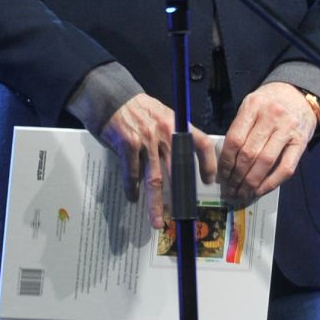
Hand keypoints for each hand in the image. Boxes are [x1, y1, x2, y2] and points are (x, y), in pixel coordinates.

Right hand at [100, 93, 217, 229]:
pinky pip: (131, 173)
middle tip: (183, 214)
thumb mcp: (161, 115)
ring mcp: (146, 140)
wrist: (110, 97)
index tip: (209, 180)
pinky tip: (132, 197)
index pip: (201, 143)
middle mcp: (164, 133)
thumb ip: (171, 135)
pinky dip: (131, 188)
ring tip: (156, 221)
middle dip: (181, 196)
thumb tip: (180, 162)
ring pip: (154, 179)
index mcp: (176, 124)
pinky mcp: (127, 145)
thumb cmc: (136, 108)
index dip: (208, 163)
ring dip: (155, 203)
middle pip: (178, 170)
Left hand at [216, 81, 318, 207]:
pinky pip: (285, 168)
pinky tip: (260, 190)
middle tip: (230, 189)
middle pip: (249, 153)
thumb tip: (225, 162)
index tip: (221, 175)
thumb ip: (240, 128)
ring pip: (266, 162)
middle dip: (237, 176)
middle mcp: (271, 116)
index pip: (234, 139)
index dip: (226, 162)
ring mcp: (288, 129)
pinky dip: (271, 183)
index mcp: (253, 106)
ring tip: (242, 192)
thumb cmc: (270, 103)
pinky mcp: (301, 142)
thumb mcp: (251, 106)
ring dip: (251, 182)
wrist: (299, 95)